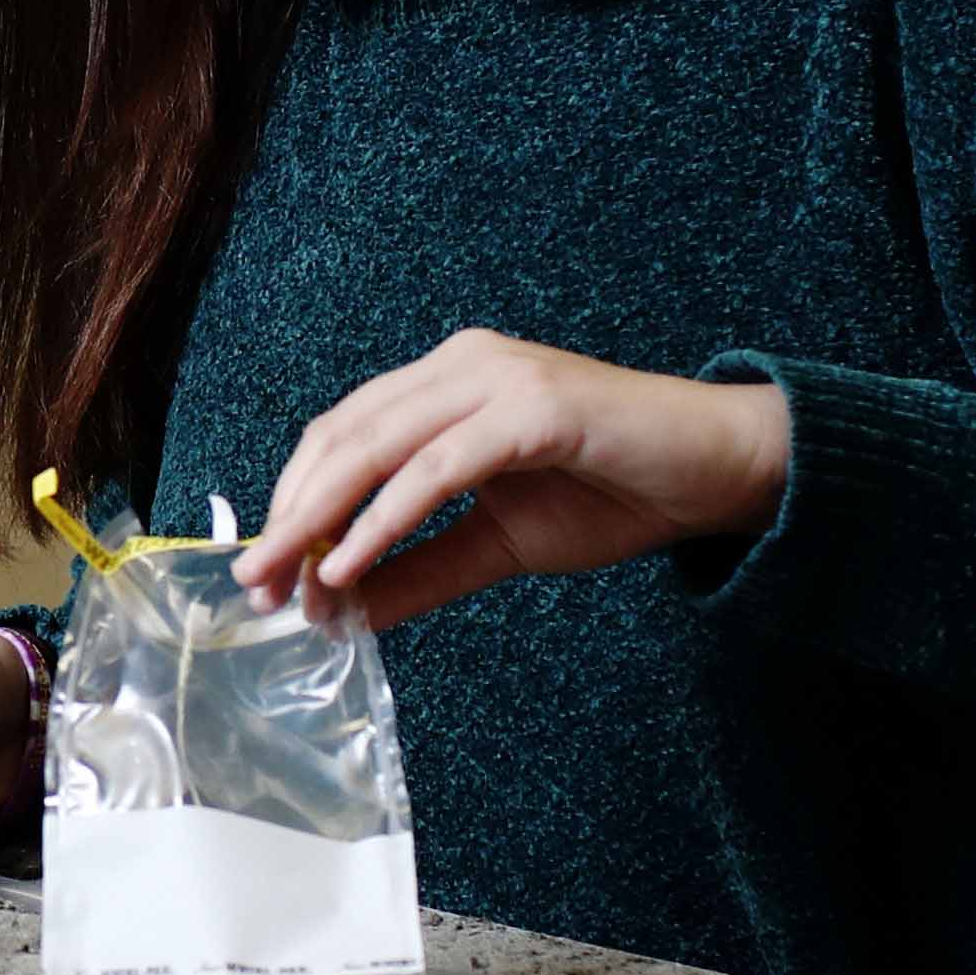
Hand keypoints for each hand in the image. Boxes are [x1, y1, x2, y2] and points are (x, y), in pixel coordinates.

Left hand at [232, 331, 790, 629]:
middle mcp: (459, 366)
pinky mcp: (533, 407)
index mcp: (444, 384)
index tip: (263, 573)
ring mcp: (496, 378)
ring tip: (291, 584)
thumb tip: (345, 608)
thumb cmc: (615, 492)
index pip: (339, 436)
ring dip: (321, 521)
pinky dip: (385, 520)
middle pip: (340, 437)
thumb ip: (421, 569)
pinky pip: (438, 468)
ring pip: (376, 446)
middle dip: (290, 515)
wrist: (720, 471)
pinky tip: (351, 565)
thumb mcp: (496, 543)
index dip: (293, 502)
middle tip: (255, 586)